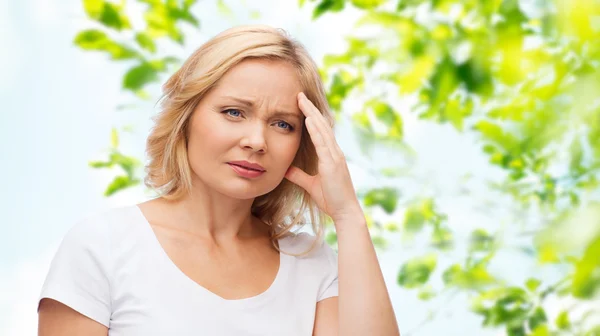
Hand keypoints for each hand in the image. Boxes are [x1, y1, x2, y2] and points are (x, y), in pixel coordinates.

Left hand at [284, 92, 363, 223]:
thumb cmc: (331, 200)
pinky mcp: (332, 164)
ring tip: (302, 101)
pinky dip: (316, 130)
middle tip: (299, 95)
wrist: (344, 211)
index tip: (301, 105)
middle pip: (321, 125)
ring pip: (322, 130)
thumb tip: (287, 169)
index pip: (320, 131)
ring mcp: (335, 157)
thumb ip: (299, 176)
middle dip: (310, 110)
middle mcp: (335, 152)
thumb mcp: (310, 185)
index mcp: (331, 155)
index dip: (311, 117)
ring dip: (312, 114)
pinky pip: (323, 143)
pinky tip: (309, 120)